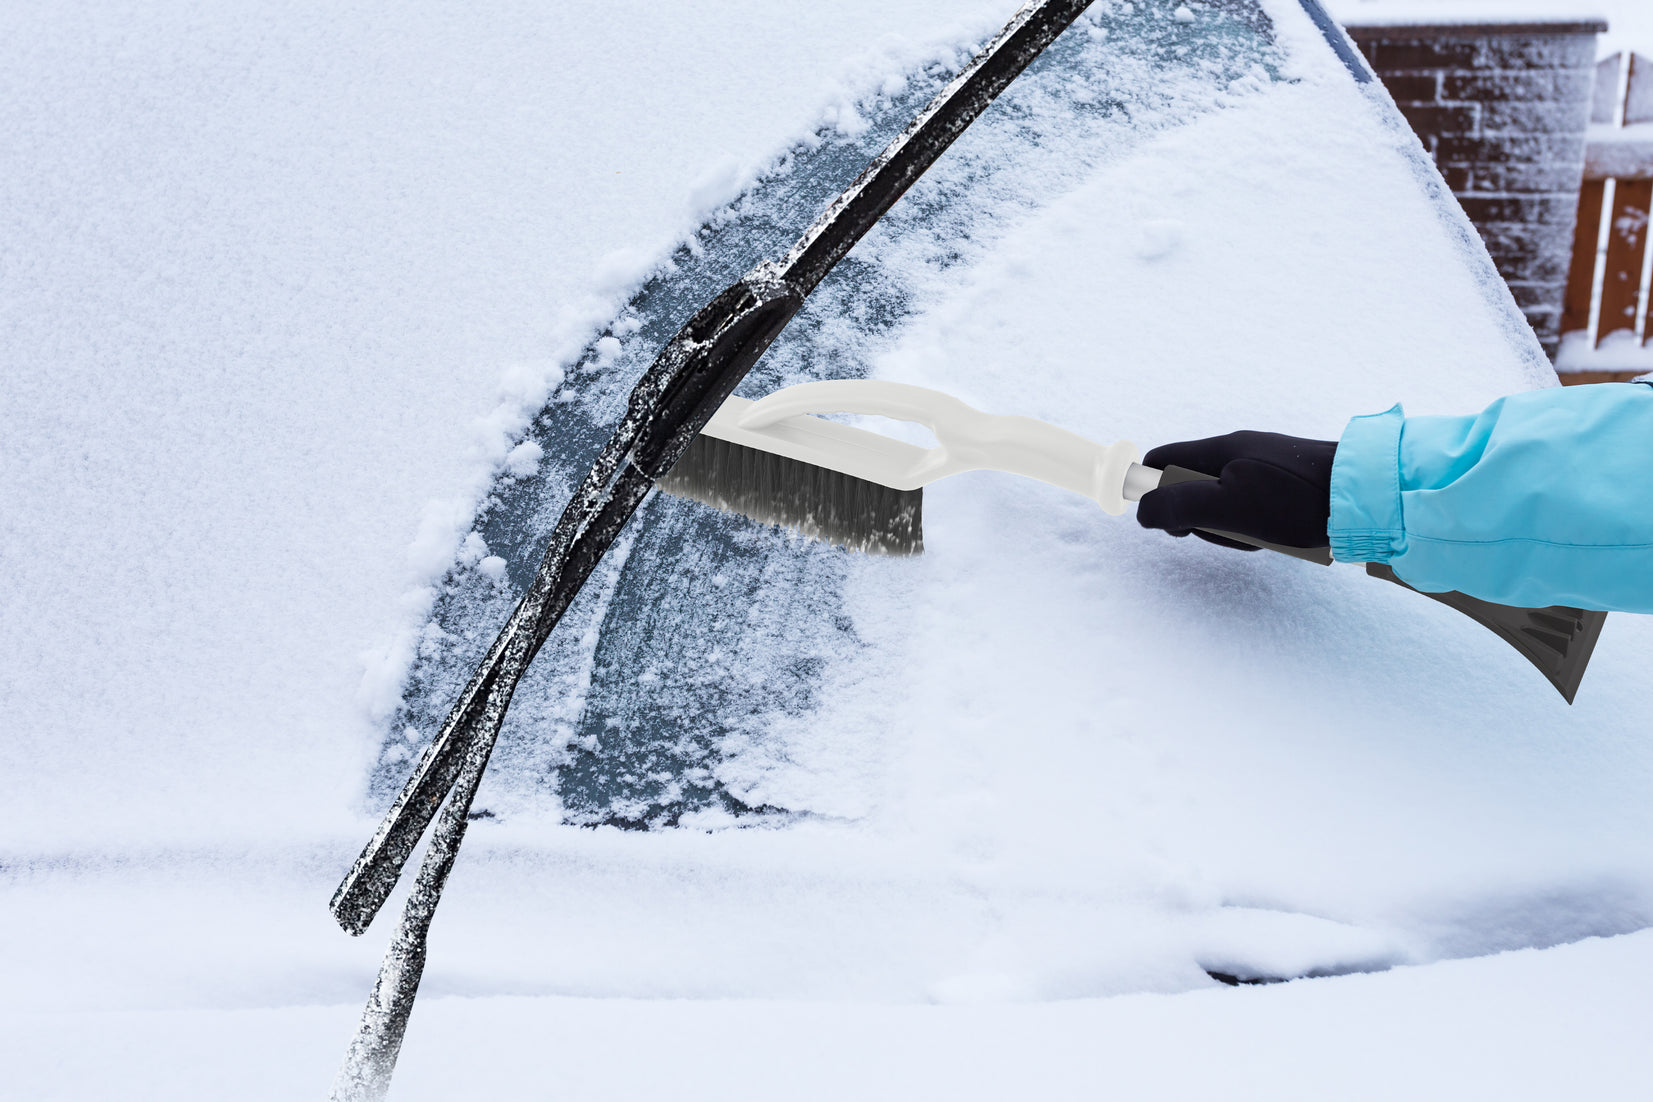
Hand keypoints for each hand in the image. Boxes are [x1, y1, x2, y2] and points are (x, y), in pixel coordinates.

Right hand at [1136, 431, 1335, 550]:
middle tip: (1226, 531)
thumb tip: (1143, 512)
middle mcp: (1238, 449)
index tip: (1171, 522)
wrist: (1365, 495)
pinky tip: (1278, 533)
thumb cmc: (1294, 500)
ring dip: (1230, 525)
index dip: (1152, 491)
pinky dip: (1255, 525)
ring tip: (1259, 535)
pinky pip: (1251, 505)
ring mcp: (1264, 464)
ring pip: (1222, 499)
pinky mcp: (1287, 481)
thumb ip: (1177, 505)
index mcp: (1219, 448)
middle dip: (1198, 517)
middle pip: (1190, 485)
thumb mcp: (1226, 505)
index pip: (1161, 461)